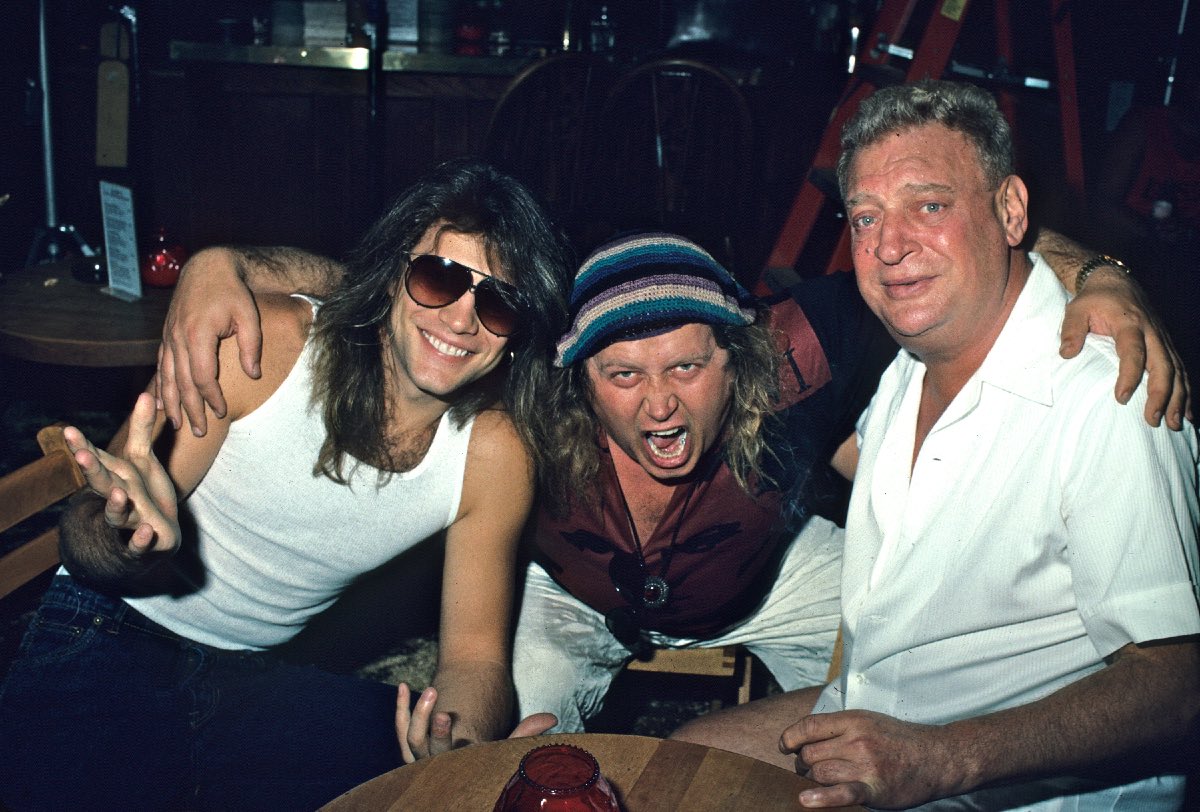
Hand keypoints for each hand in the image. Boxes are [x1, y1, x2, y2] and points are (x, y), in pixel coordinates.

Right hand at [63, 392, 179, 555]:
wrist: (152, 539)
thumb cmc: (144, 494)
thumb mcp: (142, 460)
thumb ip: (142, 430)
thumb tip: (146, 393)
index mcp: (115, 477)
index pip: (97, 459)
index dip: (82, 445)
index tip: (68, 430)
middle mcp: (117, 498)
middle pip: (102, 483)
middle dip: (92, 470)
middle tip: (81, 455)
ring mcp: (129, 522)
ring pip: (117, 515)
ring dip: (116, 506)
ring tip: (118, 493)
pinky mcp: (142, 545)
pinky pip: (139, 546)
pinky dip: (141, 541)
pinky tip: (147, 532)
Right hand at [156, 247, 263, 436]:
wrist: (208, 268)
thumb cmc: (233, 292)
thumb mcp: (249, 316)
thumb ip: (251, 347)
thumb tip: (253, 375)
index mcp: (197, 334)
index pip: (202, 377)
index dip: (211, 398)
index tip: (221, 413)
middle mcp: (177, 337)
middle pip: (182, 383)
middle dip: (190, 410)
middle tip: (198, 432)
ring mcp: (168, 337)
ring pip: (166, 376)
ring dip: (171, 403)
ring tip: (176, 425)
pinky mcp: (166, 335)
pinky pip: (160, 365)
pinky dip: (160, 385)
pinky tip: (160, 402)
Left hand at [394, 683, 556, 762]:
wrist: (461, 763)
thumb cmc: (485, 751)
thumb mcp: (504, 744)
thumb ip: (524, 733)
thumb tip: (551, 719)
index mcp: (456, 766)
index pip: (448, 755)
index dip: (444, 736)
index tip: (445, 714)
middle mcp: (434, 765)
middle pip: (424, 748)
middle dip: (428, 726)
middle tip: (435, 700)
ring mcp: (419, 756)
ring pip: (410, 737)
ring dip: (415, 712)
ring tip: (429, 689)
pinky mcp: (409, 745)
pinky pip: (399, 727)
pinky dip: (400, 707)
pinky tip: (402, 686)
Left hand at [781, 710, 954, 808]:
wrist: (937, 757)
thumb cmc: (898, 740)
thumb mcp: (868, 721)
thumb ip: (838, 728)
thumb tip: (805, 738)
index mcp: (853, 720)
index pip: (808, 726)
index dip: (790, 737)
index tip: (785, 747)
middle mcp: (857, 740)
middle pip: (810, 754)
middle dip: (803, 764)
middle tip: (810, 769)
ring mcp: (865, 765)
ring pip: (819, 774)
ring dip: (813, 781)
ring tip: (820, 782)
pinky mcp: (874, 789)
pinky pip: (842, 793)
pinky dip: (822, 798)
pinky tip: (806, 800)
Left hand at [1059, 268, 1190, 428]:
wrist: (1116, 282)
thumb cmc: (1094, 300)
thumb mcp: (1076, 309)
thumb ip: (1071, 330)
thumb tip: (1066, 354)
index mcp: (1129, 323)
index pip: (1132, 352)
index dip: (1129, 376)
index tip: (1120, 398)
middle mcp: (1152, 332)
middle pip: (1163, 366)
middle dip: (1161, 395)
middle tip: (1153, 420)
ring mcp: (1163, 339)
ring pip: (1177, 371)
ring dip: (1178, 399)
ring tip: (1175, 424)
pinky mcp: (1167, 345)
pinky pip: (1181, 370)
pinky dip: (1186, 392)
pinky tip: (1187, 414)